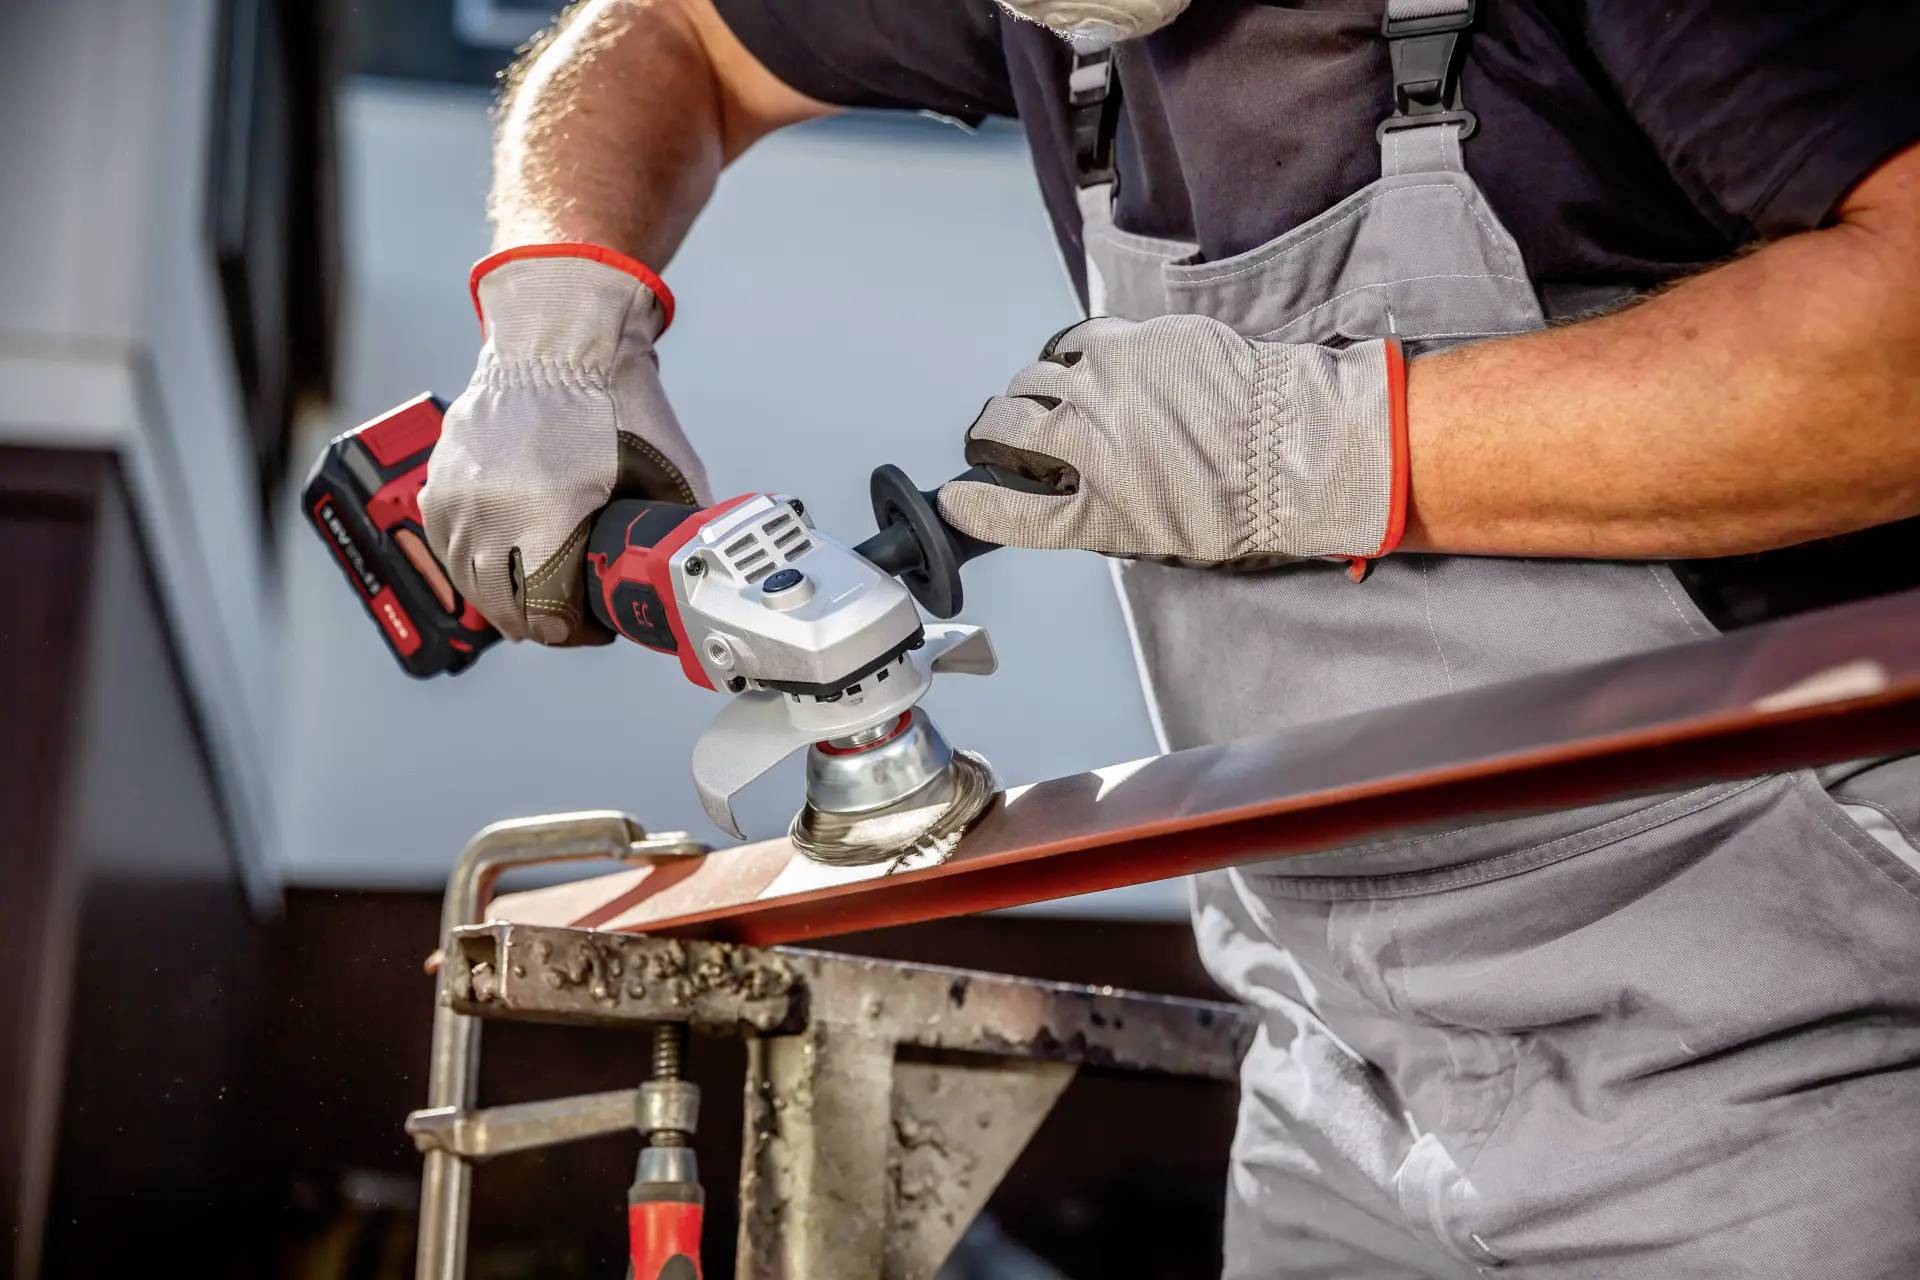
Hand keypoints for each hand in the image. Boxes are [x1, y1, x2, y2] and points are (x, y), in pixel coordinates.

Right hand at [419, 245, 710, 643]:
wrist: (558, 337)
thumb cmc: (611, 397)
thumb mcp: (666, 469)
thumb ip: (673, 527)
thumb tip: (689, 567)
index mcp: (542, 515)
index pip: (542, 614)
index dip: (574, 632)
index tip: (596, 626)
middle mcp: (488, 511)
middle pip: (500, 608)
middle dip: (539, 624)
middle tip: (569, 621)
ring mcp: (457, 496)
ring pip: (466, 581)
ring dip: (501, 599)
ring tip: (536, 597)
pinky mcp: (441, 479)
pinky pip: (446, 544)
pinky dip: (472, 562)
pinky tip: (501, 564)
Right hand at [936, 316, 1407, 567]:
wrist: (1298, 449)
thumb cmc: (1240, 506)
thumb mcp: (1154, 538)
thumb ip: (1091, 516)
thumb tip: (1056, 498)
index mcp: (1092, 507)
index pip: (1001, 512)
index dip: (971, 506)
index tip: (960, 499)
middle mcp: (1087, 439)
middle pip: (1001, 427)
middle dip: (994, 435)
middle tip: (1009, 440)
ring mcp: (1107, 380)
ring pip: (1034, 376)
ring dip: (1035, 392)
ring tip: (1060, 404)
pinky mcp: (1136, 339)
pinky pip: (1079, 342)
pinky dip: (1075, 359)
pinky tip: (1094, 372)